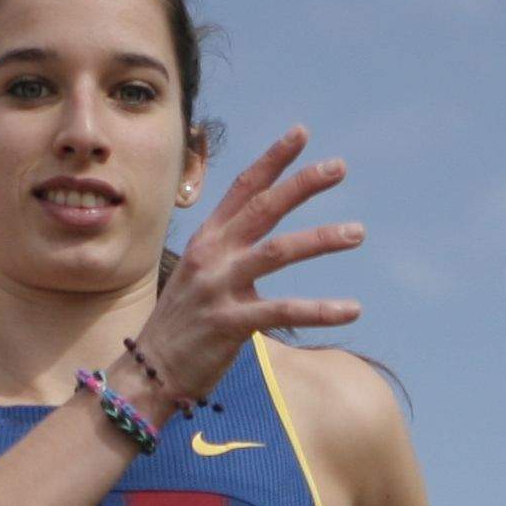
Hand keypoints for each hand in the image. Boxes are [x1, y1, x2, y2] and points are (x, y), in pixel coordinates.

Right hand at [135, 127, 364, 402]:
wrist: (149, 371)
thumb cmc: (183, 324)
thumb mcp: (200, 276)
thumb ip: (229, 252)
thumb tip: (262, 237)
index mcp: (207, 240)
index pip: (244, 188)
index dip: (273, 160)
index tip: (301, 134)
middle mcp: (212, 256)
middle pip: (263, 208)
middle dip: (303, 183)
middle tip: (339, 167)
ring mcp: (219, 288)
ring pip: (278, 251)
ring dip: (321, 239)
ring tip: (357, 231)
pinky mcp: (230, 324)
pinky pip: (284, 311)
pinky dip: (321, 311)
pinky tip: (352, 310)